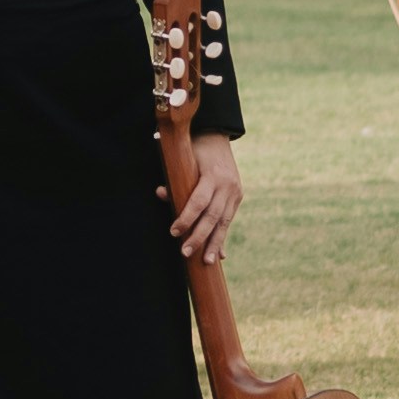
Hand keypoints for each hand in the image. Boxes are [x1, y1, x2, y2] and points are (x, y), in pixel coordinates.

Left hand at [169, 135, 240, 263]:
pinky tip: (220, 255)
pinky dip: (222, 237)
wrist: (217, 136)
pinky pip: (228, 220)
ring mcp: (235, 192)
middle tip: (185, 253)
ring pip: (224, 222)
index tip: (174, 231)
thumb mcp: (183, 159)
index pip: (198, 202)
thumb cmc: (193, 149)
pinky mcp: (237, 197)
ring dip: (215, 244)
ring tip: (207, 262)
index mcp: (213, 175)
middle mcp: (227, 185)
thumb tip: (161, 194)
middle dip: (199, 237)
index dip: (186, 218)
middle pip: (212, 216)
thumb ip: (174, 179)